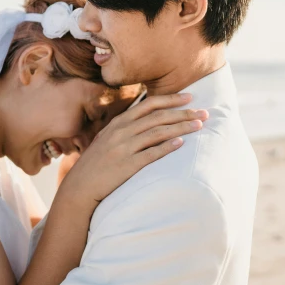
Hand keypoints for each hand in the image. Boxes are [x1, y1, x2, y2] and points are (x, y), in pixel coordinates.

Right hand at [60, 92, 206, 206]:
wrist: (80, 187)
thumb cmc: (96, 164)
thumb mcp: (107, 140)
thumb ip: (125, 129)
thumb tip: (145, 120)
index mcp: (119, 123)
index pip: (149, 104)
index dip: (171, 99)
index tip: (190, 97)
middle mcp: (122, 132)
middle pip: (158, 116)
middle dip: (184, 112)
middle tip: (204, 112)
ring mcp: (124, 148)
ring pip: (158, 132)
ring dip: (181, 127)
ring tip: (200, 125)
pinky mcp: (127, 165)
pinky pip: (151, 154)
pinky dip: (167, 147)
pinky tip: (182, 143)